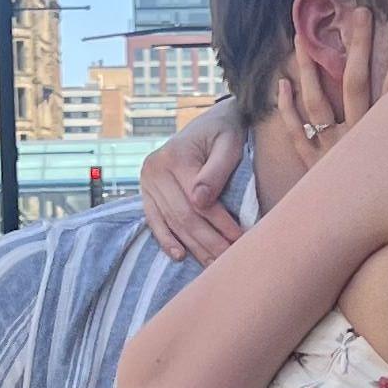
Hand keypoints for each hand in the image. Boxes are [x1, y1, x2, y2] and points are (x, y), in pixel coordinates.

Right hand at [134, 103, 247, 264]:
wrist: (209, 121)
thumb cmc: (225, 132)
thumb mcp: (228, 143)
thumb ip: (217, 170)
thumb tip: (201, 201)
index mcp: (175, 157)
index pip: (200, 201)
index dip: (221, 224)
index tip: (241, 241)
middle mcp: (155, 169)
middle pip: (184, 216)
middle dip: (209, 242)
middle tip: (229, 261)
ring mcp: (147, 182)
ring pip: (172, 223)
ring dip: (193, 247)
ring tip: (213, 266)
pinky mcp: (146, 192)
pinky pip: (155, 221)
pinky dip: (166, 240)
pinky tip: (180, 256)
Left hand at [285, 6, 387, 159]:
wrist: (366, 247)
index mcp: (384, 136)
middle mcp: (356, 138)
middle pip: (356, 83)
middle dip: (359, 46)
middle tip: (361, 13)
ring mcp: (331, 151)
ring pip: (317, 102)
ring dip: (309, 68)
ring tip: (303, 38)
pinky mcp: (314, 166)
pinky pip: (296, 132)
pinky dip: (287, 108)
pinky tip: (283, 83)